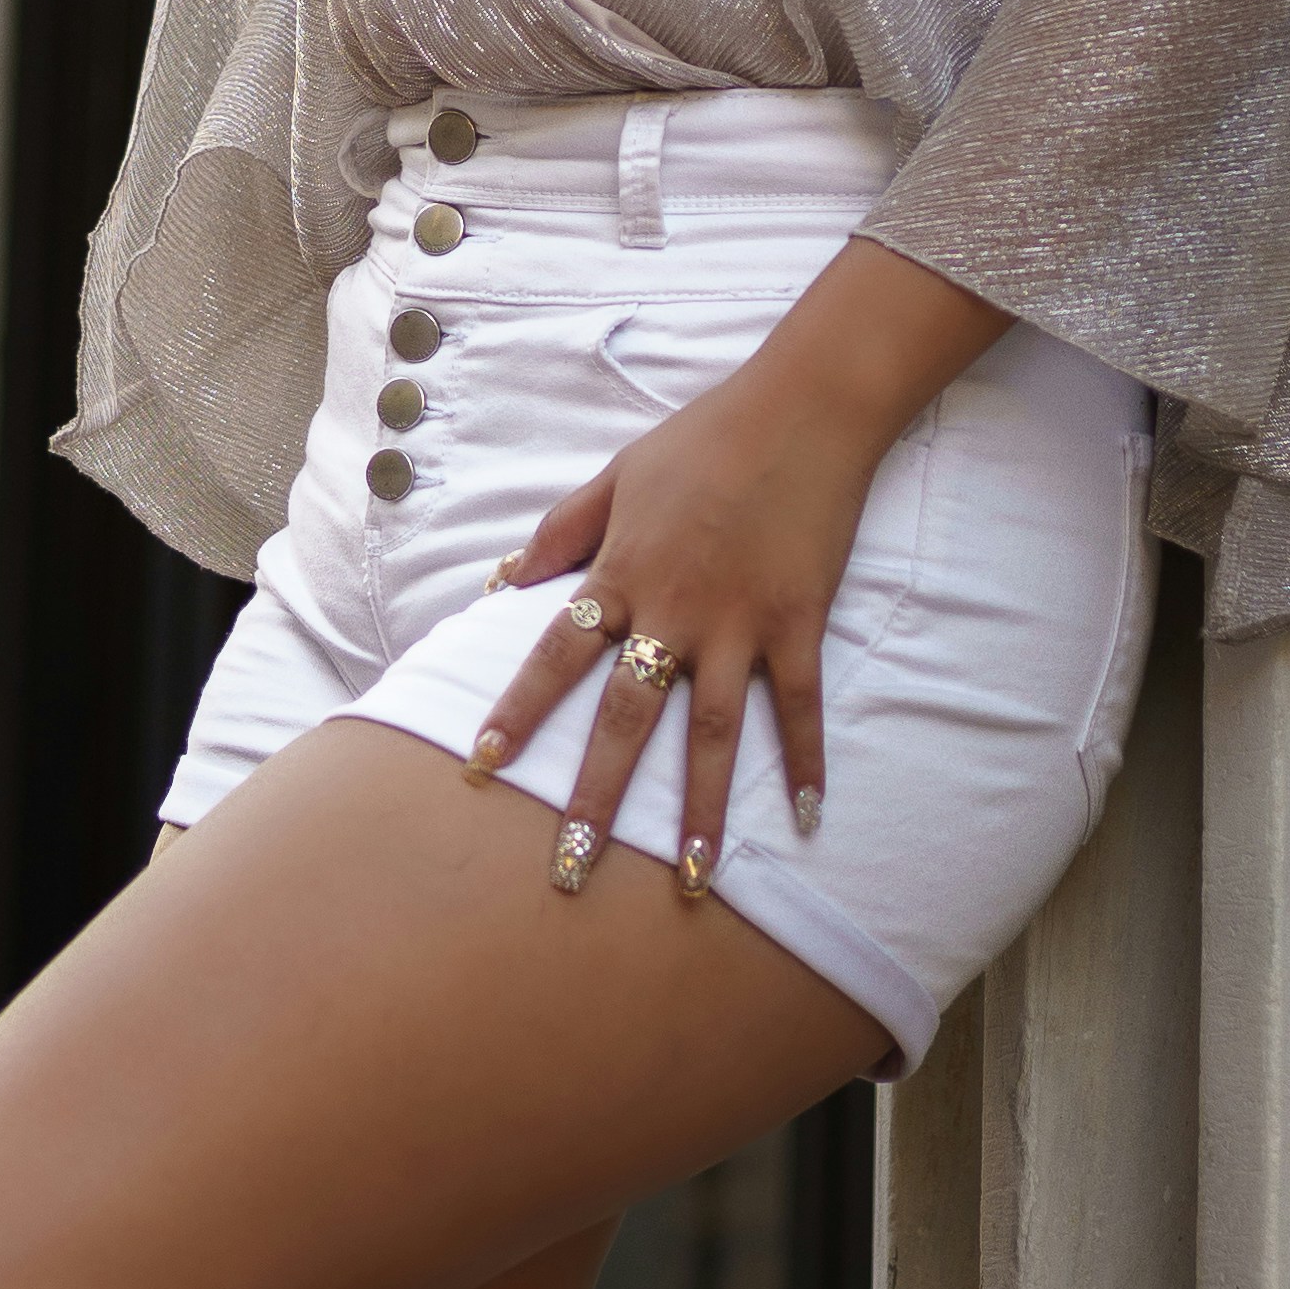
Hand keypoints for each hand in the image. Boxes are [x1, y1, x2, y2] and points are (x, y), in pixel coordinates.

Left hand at [463, 245, 1000, 905]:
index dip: (517, 711)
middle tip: (570, 871)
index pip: (555, 656)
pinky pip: (799, 705)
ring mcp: (740, 623)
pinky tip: (808, 816)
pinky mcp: (798, 623)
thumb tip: (503, 582)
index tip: (481, 764)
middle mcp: (674, 611)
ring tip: (693, 880)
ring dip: (701, 811)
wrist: (802, 408)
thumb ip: (560, 533)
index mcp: (621, 574)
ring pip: (712, 734)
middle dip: (596, 800)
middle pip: (626, 720)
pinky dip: (806, 760)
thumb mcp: (615, 475)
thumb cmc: (702, 438)